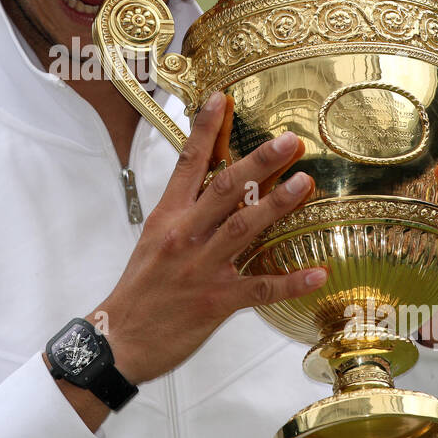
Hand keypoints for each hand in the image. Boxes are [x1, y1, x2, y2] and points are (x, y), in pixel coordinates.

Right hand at [94, 92, 327, 383]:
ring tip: (305, 183)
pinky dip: (291, 281)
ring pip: (244, 228)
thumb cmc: (139, 290)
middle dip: (259, 162)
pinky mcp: (215, 301)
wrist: (119, 338)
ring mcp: (201, 268)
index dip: (205, 130)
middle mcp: (184, 236)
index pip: (187, 164)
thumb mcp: (153, 241)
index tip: (221, 98)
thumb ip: (183, 213)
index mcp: (167, 217)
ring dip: (277, 205)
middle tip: (289, 141)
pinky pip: (260, 288)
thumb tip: (210, 186)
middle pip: (225, 189)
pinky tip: (318, 271)